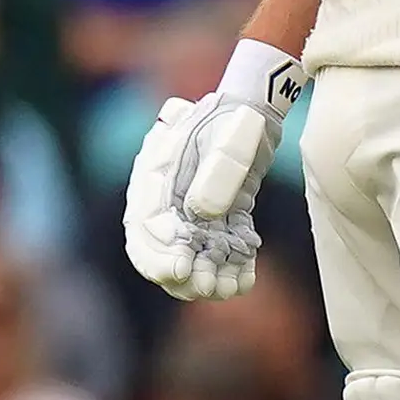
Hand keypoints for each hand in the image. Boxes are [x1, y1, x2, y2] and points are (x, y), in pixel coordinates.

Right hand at [122, 39, 302, 302]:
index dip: (157, 254)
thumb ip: (213, 175)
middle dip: (180, 274)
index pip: (144, 227)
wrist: (255, 111)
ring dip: (206, 277)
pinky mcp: (217, 220)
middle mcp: (167, 200)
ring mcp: (191, 212)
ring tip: (228, 288)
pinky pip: (217, 251)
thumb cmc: (234, 120)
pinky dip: (229, 268)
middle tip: (204, 286)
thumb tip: (200, 213)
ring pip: (190, 256)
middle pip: (160, 249)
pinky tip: (245, 279)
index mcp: (155, 179)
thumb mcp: (225, 139)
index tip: (181, 268)